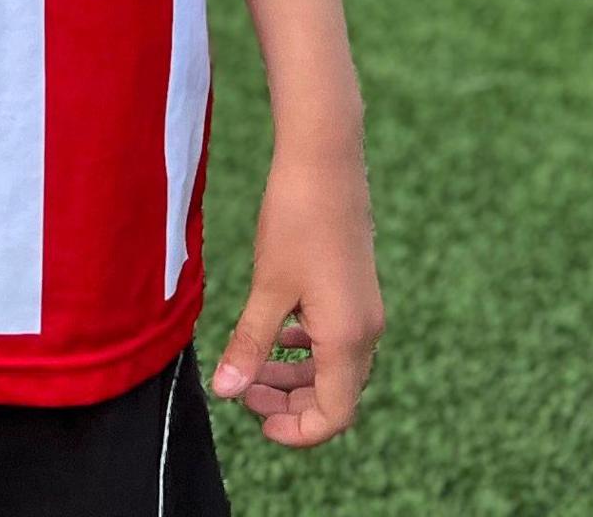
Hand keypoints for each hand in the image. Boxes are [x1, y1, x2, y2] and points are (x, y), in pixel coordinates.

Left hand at [210, 143, 381, 448]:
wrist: (325, 161)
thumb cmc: (297, 219)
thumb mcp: (267, 287)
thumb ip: (250, 344)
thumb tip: (226, 391)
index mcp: (348, 337)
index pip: (333, 415)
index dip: (296, 431)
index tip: (255, 422)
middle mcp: (366, 330)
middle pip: (335, 396)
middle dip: (289, 405)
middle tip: (243, 394)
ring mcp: (364, 310)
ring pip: (335, 369)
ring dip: (295, 378)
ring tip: (251, 370)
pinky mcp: (357, 291)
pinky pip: (336, 341)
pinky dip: (306, 350)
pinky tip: (275, 335)